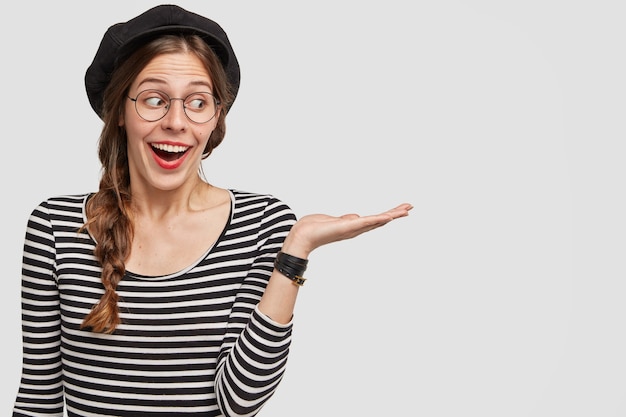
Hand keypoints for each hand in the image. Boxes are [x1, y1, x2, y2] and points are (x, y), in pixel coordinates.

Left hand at [281, 203, 412, 257]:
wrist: (302, 235)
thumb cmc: (314, 228)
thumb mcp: (334, 220)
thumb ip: (346, 219)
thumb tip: (355, 216)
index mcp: (354, 226)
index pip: (375, 219)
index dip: (389, 214)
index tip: (401, 209)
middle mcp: (356, 229)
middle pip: (380, 220)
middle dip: (396, 213)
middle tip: (410, 207)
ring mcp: (353, 228)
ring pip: (377, 221)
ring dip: (392, 215)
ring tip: (406, 210)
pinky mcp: (348, 226)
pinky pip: (366, 222)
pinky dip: (378, 219)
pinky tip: (388, 217)